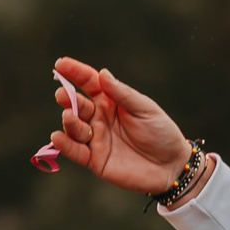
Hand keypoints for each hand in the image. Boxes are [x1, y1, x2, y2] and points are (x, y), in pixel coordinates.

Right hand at [53, 57, 192, 195]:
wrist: (172, 165)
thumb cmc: (161, 132)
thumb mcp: (144, 108)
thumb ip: (121, 94)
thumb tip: (102, 74)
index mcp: (110, 101)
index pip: (89, 83)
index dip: (75, 72)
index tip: (60, 63)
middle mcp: (99, 118)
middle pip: (78, 105)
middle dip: (67, 98)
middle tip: (62, 94)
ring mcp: (95, 139)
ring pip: (74, 127)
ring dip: (69, 121)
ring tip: (69, 116)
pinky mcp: (95, 160)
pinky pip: (75, 151)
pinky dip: (65, 145)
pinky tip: (57, 137)